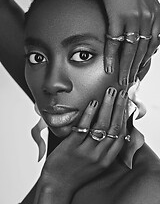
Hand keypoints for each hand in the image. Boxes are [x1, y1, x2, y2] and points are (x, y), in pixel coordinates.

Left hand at [33, 88, 127, 202]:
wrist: (58, 184)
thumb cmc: (77, 172)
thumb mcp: (96, 164)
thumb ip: (104, 149)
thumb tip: (110, 130)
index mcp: (107, 159)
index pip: (121, 136)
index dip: (125, 118)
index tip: (125, 105)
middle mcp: (99, 155)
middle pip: (114, 127)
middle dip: (119, 107)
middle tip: (120, 94)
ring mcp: (86, 151)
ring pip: (101, 125)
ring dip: (107, 106)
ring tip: (110, 93)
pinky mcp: (72, 146)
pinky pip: (83, 127)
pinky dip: (89, 114)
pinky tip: (92, 103)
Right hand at [95, 0, 159, 84]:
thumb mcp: (145, 2)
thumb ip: (149, 19)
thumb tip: (143, 36)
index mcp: (157, 15)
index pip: (153, 46)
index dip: (146, 62)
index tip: (139, 72)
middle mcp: (149, 18)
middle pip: (142, 51)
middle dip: (135, 69)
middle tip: (129, 81)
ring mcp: (134, 18)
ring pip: (130, 50)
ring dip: (125, 67)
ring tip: (121, 80)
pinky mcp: (118, 16)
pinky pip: (114, 42)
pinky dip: (111, 56)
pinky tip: (108, 67)